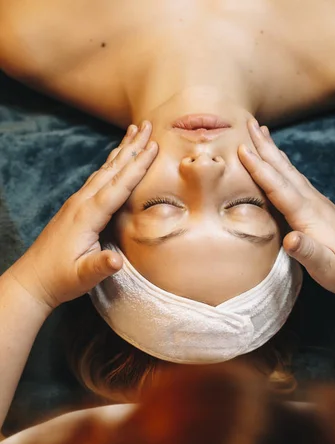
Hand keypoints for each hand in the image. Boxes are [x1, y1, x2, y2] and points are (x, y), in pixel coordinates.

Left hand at [9, 122, 157, 309]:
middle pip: (111, 169)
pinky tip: (115, 162)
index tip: (154, 147)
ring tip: (133, 132)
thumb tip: (116, 260)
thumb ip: (100, 266)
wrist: (33, 280)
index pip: (118, 186)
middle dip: (131, 147)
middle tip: (147, 125)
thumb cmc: (61, 279)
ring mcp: (76, 203)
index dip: (137, 166)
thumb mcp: (83, 276)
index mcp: (87, 216)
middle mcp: (81, 203)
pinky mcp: (75, 208)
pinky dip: (111, 165)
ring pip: (103, 171)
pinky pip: (97, 179)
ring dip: (121, 151)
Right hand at [238, 120, 334, 305]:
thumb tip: (289, 239)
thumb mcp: (325, 266)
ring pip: (290, 172)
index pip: (279, 187)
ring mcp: (317, 204)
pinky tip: (280, 166)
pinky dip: (283, 167)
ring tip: (263, 133)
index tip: (242, 148)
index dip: (259, 168)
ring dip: (274, 152)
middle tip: (249, 122)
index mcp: (308, 214)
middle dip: (265, 147)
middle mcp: (312, 203)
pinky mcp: (318, 209)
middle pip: (284, 170)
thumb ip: (307, 252)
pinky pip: (295, 181)